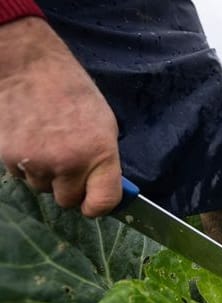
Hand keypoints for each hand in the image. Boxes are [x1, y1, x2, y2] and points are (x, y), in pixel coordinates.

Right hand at [0, 18, 121, 216]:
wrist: (26, 67)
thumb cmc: (73, 92)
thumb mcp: (104, 125)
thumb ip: (104, 160)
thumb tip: (103, 188)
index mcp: (99, 153)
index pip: (102, 202)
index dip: (98, 207)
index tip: (93, 203)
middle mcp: (70, 163)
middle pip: (68, 201)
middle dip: (70, 189)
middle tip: (69, 165)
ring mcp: (38, 163)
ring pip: (44, 190)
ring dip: (48, 176)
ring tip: (48, 144)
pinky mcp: (10, 159)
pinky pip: (23, 177)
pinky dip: (28, 166)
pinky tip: (31, 140)